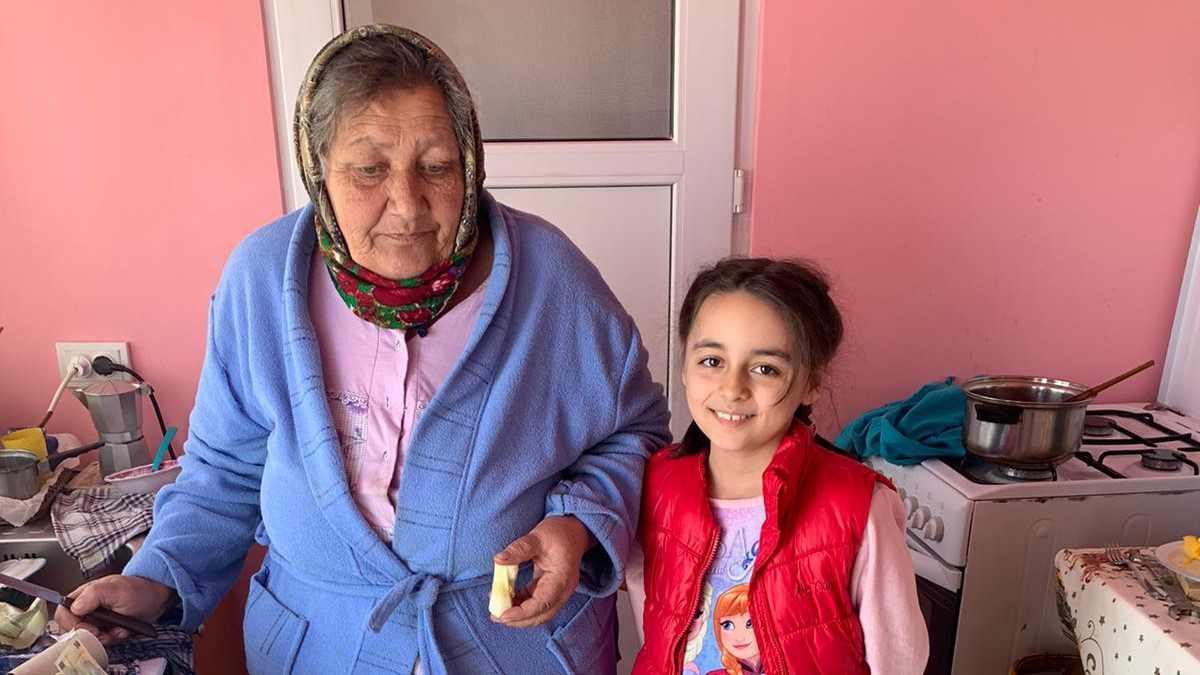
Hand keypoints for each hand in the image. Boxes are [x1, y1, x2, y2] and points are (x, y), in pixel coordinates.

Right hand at [54, 575, 174, 644]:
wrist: (157, 598)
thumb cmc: (138, 589)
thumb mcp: (116, 588)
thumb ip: (94, 594)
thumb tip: (75, 606)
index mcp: (84, 595)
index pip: (63, 612)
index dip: (72, 624)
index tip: (90, 629)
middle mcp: (87, 608)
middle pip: (74, 629)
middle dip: (91, 635)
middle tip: (105, 633)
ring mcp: (96, 619)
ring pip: (88, 637)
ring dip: (104, 638)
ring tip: (118, 629)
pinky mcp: (106, 628)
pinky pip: (102, 640)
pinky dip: (113, 639)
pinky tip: (123, 630)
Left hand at [493, 515, 593, 627]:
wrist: (573, 530)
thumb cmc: (558, 532)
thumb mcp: (537, 537)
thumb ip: (519, 549)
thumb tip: (498, 559)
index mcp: (562, 579)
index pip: (542, 604)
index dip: (522, 613)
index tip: (502, 615)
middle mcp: (563, 590)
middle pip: (541, 615)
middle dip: (518, 620)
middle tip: (495, 616)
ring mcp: (558, 592)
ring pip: (539, 612)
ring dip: (519, 614)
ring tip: (498, 608)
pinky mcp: (551, 589)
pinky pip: (536, 603)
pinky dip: (522, 604)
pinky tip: (508, 596)